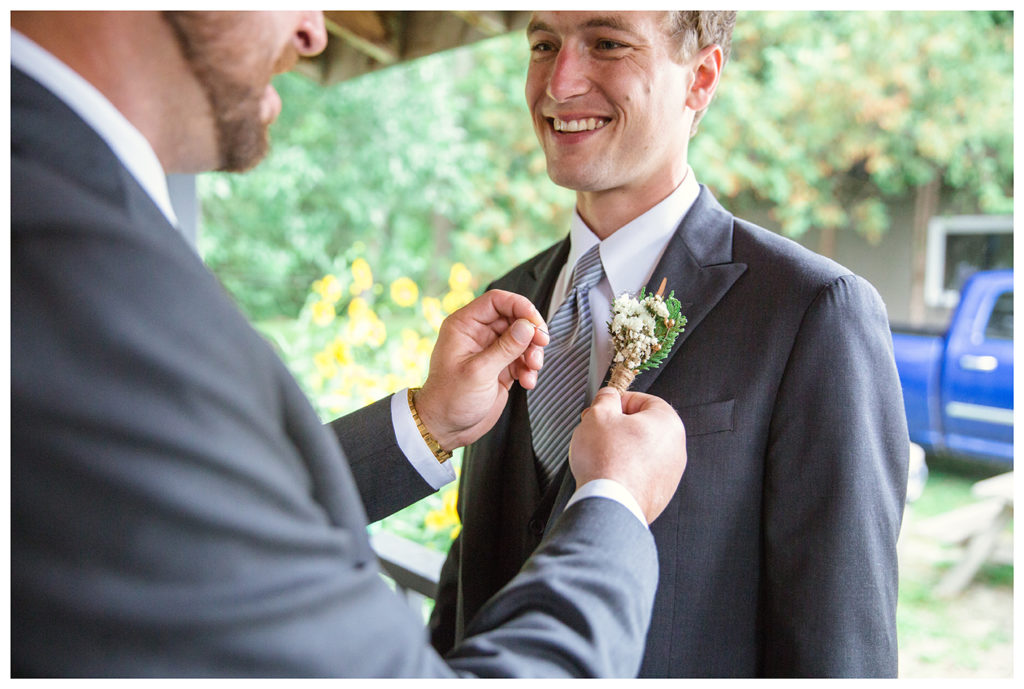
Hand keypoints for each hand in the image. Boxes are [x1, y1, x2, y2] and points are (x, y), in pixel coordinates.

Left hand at [415, 289, 548, 449]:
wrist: (446, 428)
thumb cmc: (450, 399)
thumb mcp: (479, 372)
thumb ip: (505, 348)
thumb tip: (528, 326)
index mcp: (464, 326)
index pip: (496, 301)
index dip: (519, 306)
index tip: (536, 323)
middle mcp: (478, 334)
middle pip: (514, 318)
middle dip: (531, 333)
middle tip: (541, 346)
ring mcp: (490, 350)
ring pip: (522, 339)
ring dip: (532, 352)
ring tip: (533, 369)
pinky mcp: (501, 367)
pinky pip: (522, 358)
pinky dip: (530, 368)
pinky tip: (528, 382)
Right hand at [569, 387, 686, 523]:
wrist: (608, 504)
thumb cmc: (607, 462)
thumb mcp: (598, 415)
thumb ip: (606, 398)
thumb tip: (609, 396)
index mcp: (668, 422)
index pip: (643, 399)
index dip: (618, 402)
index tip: (604, 408)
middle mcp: (676, 448)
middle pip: (643, 427)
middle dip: (618, 426)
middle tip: (597, 431)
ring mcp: (670, 474)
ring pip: (641, 451)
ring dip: (621, 449)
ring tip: (599, 455)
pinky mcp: (660, 494)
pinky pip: (640, 474)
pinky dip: (625, 471)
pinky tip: (608, 473)